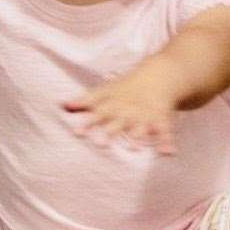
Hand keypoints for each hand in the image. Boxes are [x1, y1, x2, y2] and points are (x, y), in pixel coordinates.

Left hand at [62, 69, 177, 154]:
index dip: (87, 122)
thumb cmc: (125, 89)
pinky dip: (167, 141)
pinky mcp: (161, 118)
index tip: (76, 133)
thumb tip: (61, 105)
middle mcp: (127, 110)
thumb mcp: (104, 92)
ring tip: (133, 149)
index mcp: (112, 104)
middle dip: (109, 132)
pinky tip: (168, 153)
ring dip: (137, 137)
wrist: (159, 75)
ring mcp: (144, 114)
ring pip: (140, 126)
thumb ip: (83, 101)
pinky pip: (164, 131)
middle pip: (117, 121)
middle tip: (100, 145)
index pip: (96, 112)